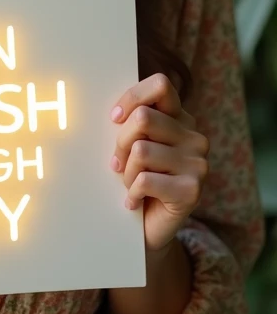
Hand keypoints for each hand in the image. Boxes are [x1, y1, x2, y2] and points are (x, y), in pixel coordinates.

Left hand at [110, 73, 208, 252]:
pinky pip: (145, 180)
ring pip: (141, 150)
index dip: (132, 98)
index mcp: (181, 118)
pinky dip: (131, 193)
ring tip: (132, 184)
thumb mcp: (132, 142)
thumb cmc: (136, 178)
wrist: (147, 228)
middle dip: (121, 142)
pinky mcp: (193, 190)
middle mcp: (195, 137)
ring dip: (126, 172)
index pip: (160, 85)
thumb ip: (132, 121)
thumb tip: (115, 112)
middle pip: (143, 118)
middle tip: (119, 163)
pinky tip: (135, 201)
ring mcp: (198, 164)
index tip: (114, 118)